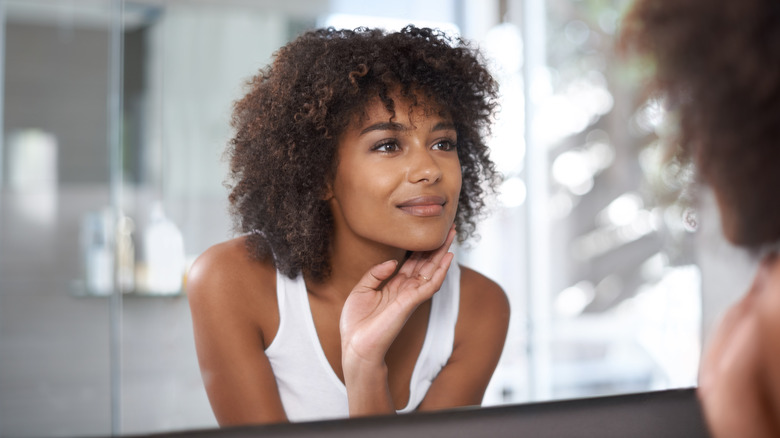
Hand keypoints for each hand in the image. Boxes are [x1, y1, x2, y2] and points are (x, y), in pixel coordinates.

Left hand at [339, 226, 455, 368]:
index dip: (421, 248)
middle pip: (425, 263)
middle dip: (437, 246)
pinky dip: (441, 270)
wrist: (356, 346)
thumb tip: (393, 261)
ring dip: (443, 253)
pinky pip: (430, 284)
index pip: (412, 263)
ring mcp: (410, 296)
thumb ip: (376, 273)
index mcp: (393, 286)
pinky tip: (448, 257)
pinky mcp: (411, 303)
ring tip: (451, 235)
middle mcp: (405, 290)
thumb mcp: (360, 290)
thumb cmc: (356, 323)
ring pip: (432, 271)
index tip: (428, 232)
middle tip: (449, 228)